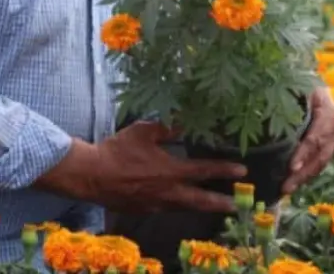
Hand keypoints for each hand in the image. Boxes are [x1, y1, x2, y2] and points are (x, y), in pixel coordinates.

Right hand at [36, 121, 247, 213]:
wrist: (91, 175)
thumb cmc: (118, 150)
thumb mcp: (144, 132)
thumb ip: (167, 129)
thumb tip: (185, 123)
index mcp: (171, 171)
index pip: (204, 170)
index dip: (224, 170)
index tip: (242, 171)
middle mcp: (168, 192)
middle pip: (200, 200)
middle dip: (219, 202)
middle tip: (235, 204)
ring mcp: (155, 205)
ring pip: (183, 207)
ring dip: (198, 206)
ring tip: (211, 205)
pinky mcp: (143, 211)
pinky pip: (165, 208)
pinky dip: (175, 205)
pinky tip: (175, 201)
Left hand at [282, 86, 333, 194]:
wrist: (319, 88)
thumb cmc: (302, 87)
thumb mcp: (297, 88)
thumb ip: (285, 102)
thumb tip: (257, 111)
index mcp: (329, 111)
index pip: (316, 137)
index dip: (304, 153)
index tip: (291, 167)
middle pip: (320, 155)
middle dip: (303, 173)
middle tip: (285, 187)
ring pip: (322, 162)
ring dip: (304, 178)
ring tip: (286, 189)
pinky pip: (320, 163)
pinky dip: (307, 174)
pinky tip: (293, 183)